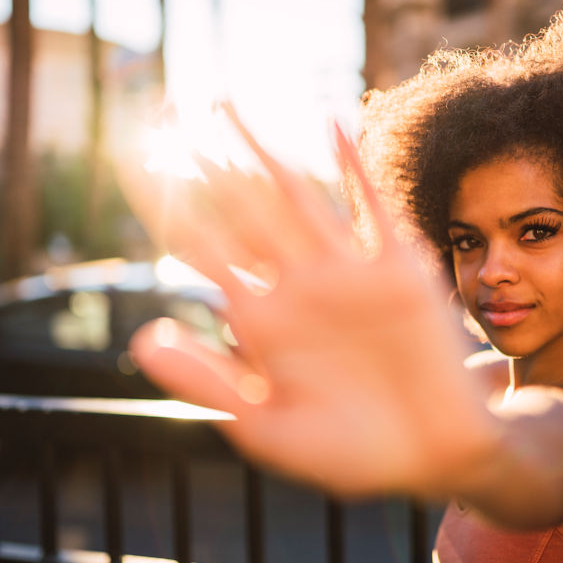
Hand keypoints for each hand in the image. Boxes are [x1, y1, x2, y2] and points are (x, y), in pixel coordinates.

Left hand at [120, 106, 497, 497]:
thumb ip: (209, 383)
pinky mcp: (397, 272)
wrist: (431, 456)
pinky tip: (334, 126)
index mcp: (260, 319)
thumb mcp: (267, 429)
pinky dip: (355, 168)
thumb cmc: (350, 451)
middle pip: (239, 208)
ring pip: (294, 196)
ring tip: (223, 105)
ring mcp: (346, 273)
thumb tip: (141, 337)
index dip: (166, 203)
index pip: (201, 247)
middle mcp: (297, 284)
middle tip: (167, 108)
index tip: (131, 158)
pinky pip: (373, 209)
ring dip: (260, 151)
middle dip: (203, 161)